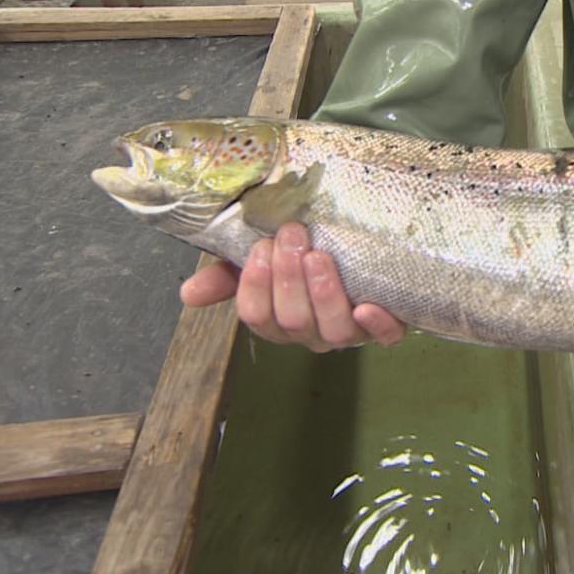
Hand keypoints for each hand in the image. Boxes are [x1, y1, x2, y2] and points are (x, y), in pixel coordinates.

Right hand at [180, 223, 406, 351]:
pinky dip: (376, 325)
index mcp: (278, 319)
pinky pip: (383, 337)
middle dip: (288, 278)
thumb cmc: (304, 260)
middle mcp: (311, 333)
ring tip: (319, 257)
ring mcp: (348, 333)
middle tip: (292, 236)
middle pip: (292, 320)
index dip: (255, 285)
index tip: (260, 247)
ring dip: (323, 293)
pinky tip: (367, 306)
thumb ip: (226, 274)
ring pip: (331, 330)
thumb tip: (187, 293)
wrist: (362, 257)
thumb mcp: (262, 261)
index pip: (257, 316)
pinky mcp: (385, 328)